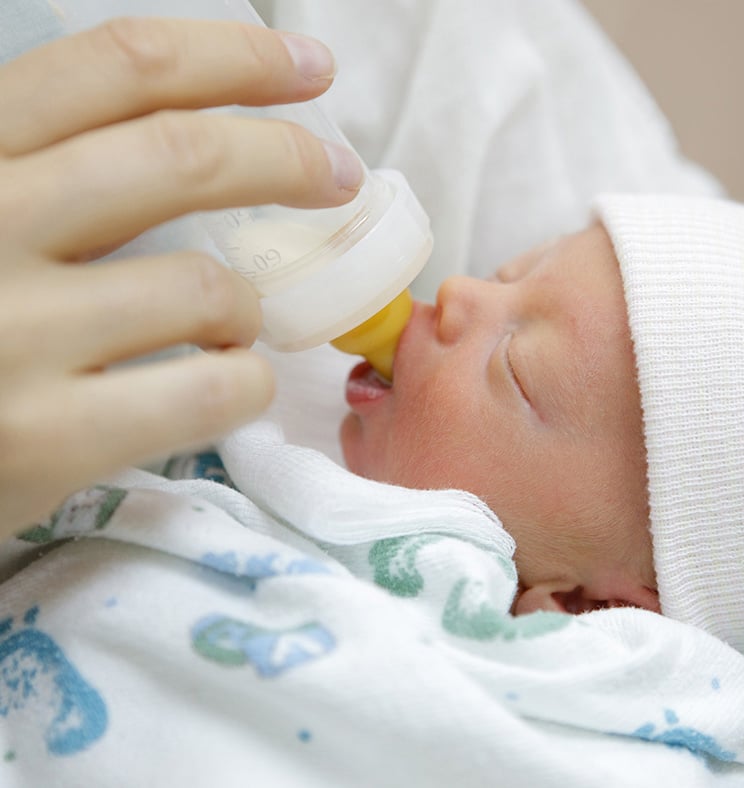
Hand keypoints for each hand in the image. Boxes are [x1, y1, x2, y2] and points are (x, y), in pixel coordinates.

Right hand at [0, 17, 363, 538]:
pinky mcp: (45, 438)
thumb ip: (51, 169)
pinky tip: (227, 383)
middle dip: (287, 159)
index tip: (310, 69)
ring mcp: (12, 335)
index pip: (121, 68)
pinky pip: (210, 390)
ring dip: (246, 306)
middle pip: (183, 157)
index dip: (236, 58)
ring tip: (229, 327)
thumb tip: (202, 134)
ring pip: (205, 287)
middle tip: (337, 177)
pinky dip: (246, 384)